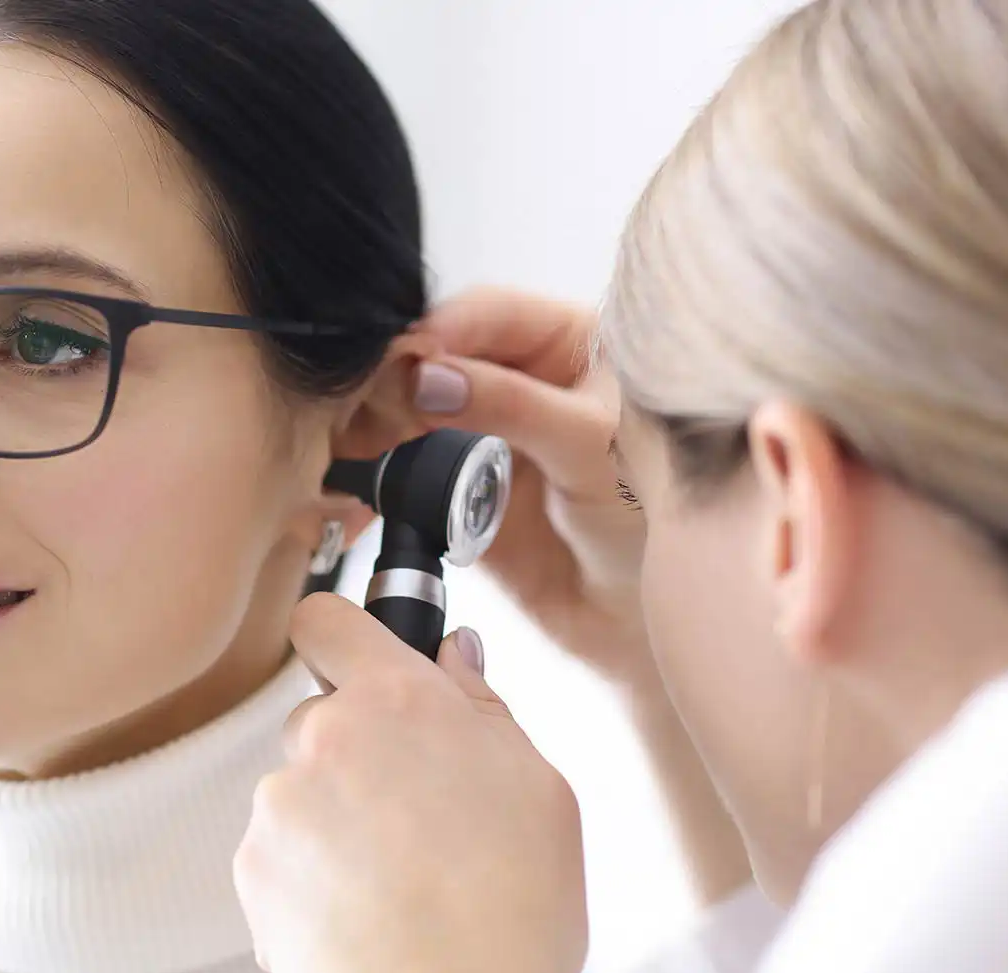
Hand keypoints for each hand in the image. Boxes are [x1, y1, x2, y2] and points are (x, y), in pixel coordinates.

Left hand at [234, 593, 585, 972]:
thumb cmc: (510, 910)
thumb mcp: (537, 788)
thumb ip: (482, 707)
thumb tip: (455, 655)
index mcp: (396, 701)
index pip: (328, 619)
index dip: (340, 634)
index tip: (354, 658)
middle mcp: (323, 738)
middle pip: (320, 718)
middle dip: (355, 753)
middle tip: (412, 815)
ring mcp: (279, 805)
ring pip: (300, 792)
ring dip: (333, 822)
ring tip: (394, 885)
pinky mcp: (250, 870)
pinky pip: (278, 856)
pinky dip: (308, 878)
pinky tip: (362, 918)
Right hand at [381, 289, 653, 689]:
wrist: (638, 623)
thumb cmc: (652, 522)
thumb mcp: (594, 447)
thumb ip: (515, 406)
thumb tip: (430, 377)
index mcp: (569, 344)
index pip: (489, 314)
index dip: (440, 333)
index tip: (404, 362)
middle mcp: (521, 383)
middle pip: (436, 359)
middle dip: (397, 383)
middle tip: (372, 415)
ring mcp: (483, 438)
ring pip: (408, 413)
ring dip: (374, 429)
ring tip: (355, 452)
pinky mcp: (453, 493)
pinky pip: (402, 473)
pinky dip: (375, 479)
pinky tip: (359, 490)